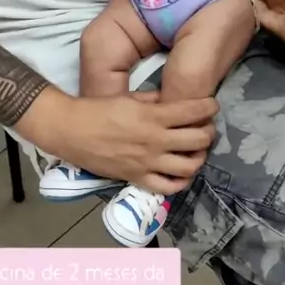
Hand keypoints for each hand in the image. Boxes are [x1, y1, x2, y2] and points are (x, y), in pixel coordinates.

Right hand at [18, 89, 216, 195]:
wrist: (72, 131)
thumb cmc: (100, 109)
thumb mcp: (130, 97)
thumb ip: (155, 100)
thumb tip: (174, 101)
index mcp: (153, 116)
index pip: (193, 111)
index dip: (209, 107)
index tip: (212, 105)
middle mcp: (156, 141)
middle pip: (199, 140)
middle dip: (208, 132)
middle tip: (206, 128)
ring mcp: (148, 163)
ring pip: (189, 166)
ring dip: (199, 158)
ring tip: (196, 151)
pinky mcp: (138, 179)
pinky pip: (168, 187)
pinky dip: (181, 181)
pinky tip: (182, 172)